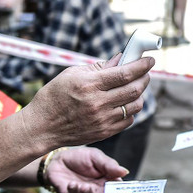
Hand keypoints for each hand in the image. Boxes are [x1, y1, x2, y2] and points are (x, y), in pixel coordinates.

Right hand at [23, 55, 153, 147]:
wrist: (42, 127)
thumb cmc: (54, 96)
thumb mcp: (72, 73)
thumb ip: (99, 67)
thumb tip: (121, 59)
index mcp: (90, 85)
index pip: (125, 73)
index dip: (141, 65)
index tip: (150, 60)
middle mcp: (98, 103)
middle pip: (134, 89)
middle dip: (144, 78)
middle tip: (144, 72)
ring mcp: (102, 120)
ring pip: (135, 105)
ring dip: (140, 94)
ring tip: (134, 88)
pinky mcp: (104, 133)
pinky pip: (128, 120)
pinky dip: (131, 109)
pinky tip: (124, 103)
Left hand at [46, 147, 127, 192]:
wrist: (58, 159)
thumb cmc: (80, 157)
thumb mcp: (96, 157)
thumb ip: (109, 165)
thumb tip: (125, 171)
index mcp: (106, 180)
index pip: (116, 188)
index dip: (119, 191)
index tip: (120, 192)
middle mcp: (97, 189)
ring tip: (85, 186)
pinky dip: (74, 191)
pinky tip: (72, 184)